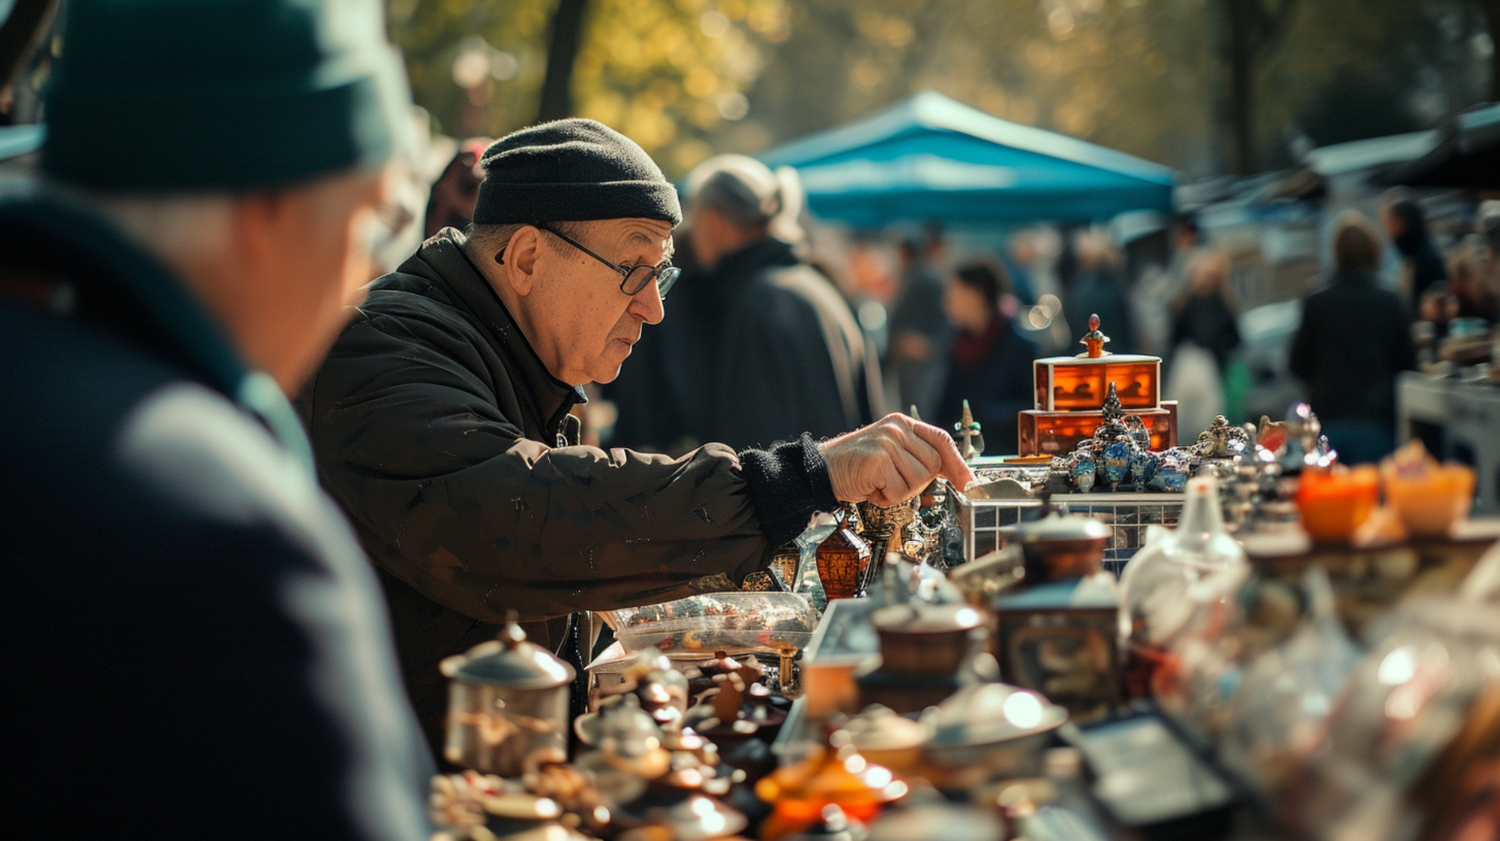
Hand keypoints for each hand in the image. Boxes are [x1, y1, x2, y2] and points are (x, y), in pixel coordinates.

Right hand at [820, 413, 975, 505]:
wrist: (820, 472)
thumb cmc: (855, 468)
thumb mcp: (890, 454)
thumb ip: (916, 456)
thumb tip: (952, 473)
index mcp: (902, 423)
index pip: (941, 441)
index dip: (958, 464)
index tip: (969, 483)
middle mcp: (896, 428)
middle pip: (933, 464)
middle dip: (917, 482)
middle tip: (893, 483)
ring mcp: (887, 442)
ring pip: (918, 480)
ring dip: (900, 491)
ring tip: (879, 484)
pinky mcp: (878, 459)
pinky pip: (900, 490)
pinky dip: (886, 497)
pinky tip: (871, 488)